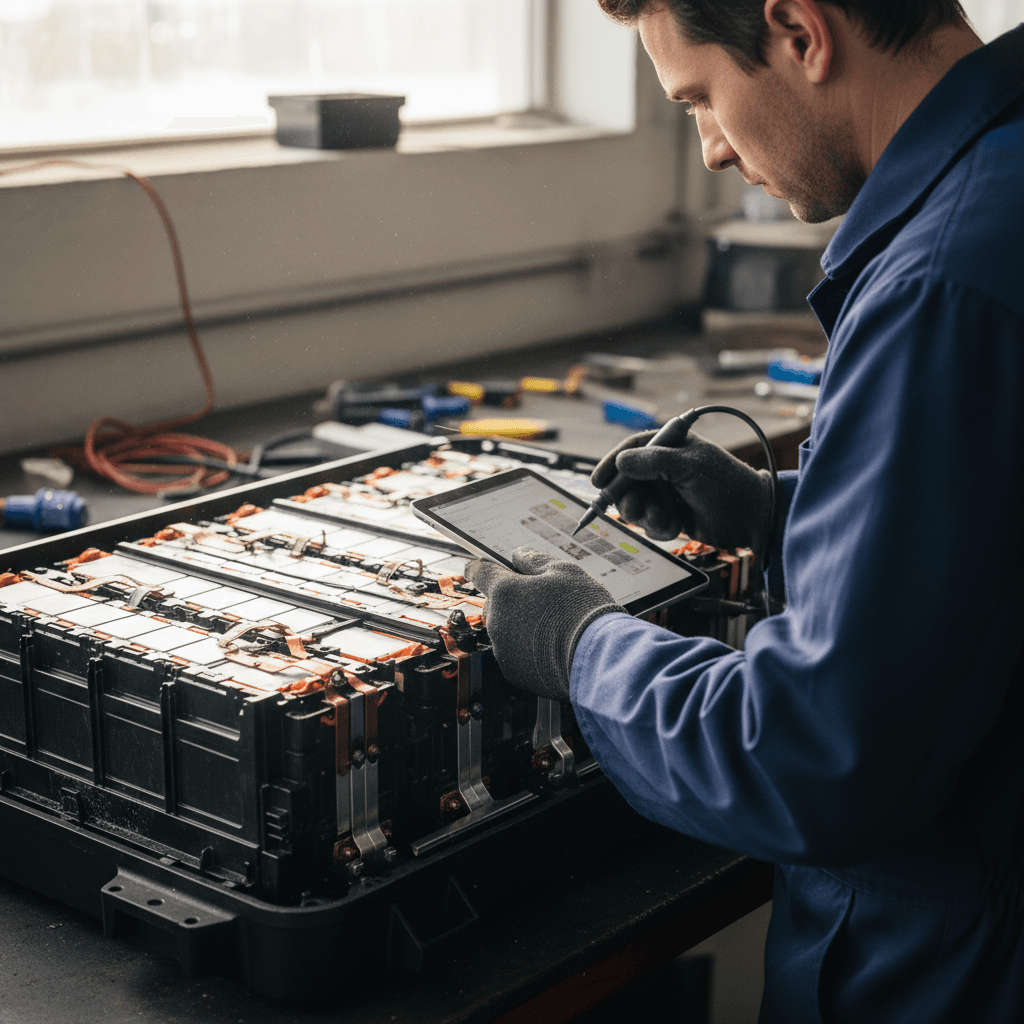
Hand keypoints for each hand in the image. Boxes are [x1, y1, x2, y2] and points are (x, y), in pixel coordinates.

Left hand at [465, 547, 624, 701]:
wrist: (598, 659)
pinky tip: (552, 645)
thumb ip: (534, 560)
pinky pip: (515, 653)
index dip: (480, 566)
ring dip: (521, 625)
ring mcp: (504, 649)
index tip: (477, 566)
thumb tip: (519, 555)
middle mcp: (497, 621)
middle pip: (496, 603)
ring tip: (554, 625)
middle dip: (511, 599)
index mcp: (505, 591)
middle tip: (542, 599)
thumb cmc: (583, 612)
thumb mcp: (564, 571)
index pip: (480, 572)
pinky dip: (528, 648)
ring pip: (505, 629)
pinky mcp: (514, 672)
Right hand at [591, 429, 773, 553]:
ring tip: (664, 518)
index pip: (631, 450)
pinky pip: (650, 525)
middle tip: (634, 509)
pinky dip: (659, 528)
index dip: (611, 464)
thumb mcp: (688, 465)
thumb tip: (620, 462)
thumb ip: (652, 462)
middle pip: (626, 482)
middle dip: (628, 498)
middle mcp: (664, 469)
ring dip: (646, 516)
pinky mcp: (671, 516)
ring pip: (636, 507)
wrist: (751, 516)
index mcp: (669, 446)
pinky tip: (676, 526)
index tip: (598, 481)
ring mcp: (667, 493)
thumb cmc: (725, 483)